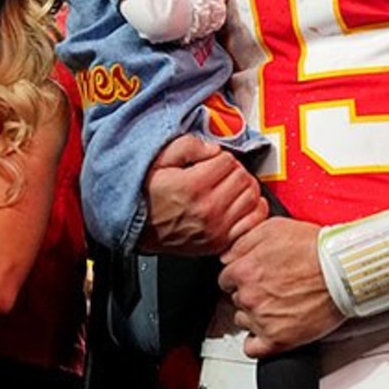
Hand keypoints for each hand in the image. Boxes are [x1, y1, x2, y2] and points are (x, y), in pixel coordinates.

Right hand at [138, 135, 265, 254]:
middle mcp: (208, 209)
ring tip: (229, 186)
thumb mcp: (158, 160)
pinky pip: (253, 221)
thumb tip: (213, 147)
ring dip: (244, 187)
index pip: (228, 160)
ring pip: (252, 197)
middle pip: (243, 177)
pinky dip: (251, 210)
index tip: (211, 161)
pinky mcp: (219, 242)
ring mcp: (216, 229)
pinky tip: (239, 204)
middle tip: (220, 172)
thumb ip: (188, 146)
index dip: (220, 156)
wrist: (136, 229)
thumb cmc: (144, 196)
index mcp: (194, 186)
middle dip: (234, 170)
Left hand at [219, 217, 344, 356]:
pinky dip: (256, 342)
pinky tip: (266, 332)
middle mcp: (249, 296)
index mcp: (244, 270)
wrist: (344, 270)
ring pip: (243, 321)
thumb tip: (227, 255)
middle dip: (249, 293)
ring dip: (254, 314)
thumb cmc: (315, 248)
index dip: (240, 276)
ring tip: (277, 305)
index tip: (252, 277)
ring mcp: (262, 320)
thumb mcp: (272, 228)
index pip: (226, 279)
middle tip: (271, 288)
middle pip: (236, 299)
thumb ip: (242, 242)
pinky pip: (253, 349)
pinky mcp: (279, 340)